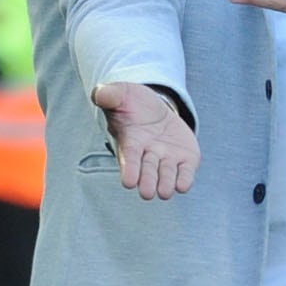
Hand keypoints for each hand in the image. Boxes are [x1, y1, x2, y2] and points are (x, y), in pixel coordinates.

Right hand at [98, 81, 197, 198]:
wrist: (155, 109)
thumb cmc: (132, 104)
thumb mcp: (121, 94)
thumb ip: (110, 95)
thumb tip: (99, 93)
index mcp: (130, 143)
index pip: (129, 160)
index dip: (129, 170)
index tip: (128, 182)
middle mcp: (148, 156)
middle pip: (147, 173)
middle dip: (147, 182)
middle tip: (146, 192)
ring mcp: (167, 160)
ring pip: (166, 178)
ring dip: (165, 184)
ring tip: (164, 191)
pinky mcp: (185, 160)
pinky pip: (186, 174)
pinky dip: (185, 180)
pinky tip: (182, 185)